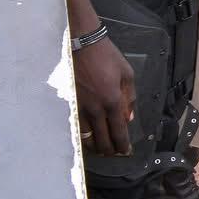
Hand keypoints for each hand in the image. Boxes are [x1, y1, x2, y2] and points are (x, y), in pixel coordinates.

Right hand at [73, 35, 135, 155]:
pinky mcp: (68, 105)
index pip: (118, 131)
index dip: (122, 145)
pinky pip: (75, 128)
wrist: (81, 45)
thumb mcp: (126, 74)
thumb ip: (130, 98)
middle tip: (114, 153)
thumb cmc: (106, 57)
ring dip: (95, 147)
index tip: (125, 152)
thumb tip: (128, 118)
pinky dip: (82, 136)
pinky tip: (87, 138)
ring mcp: (79, 108)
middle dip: (109, 150)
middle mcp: (95, 109)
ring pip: (86, 138)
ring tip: (102, 149)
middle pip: (102, 140)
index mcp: (113, 101)